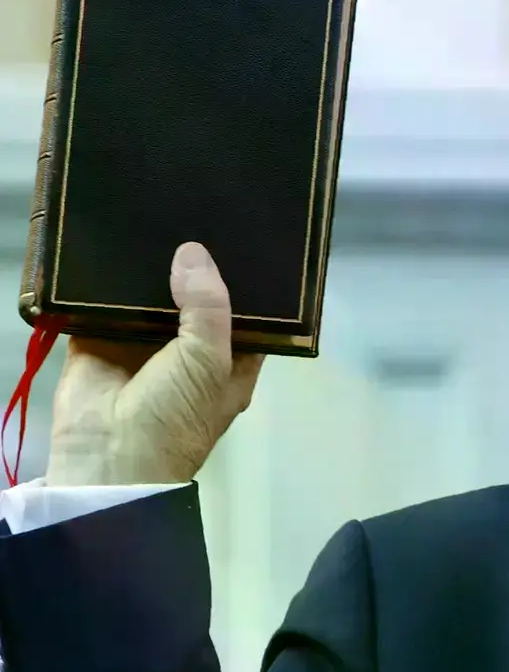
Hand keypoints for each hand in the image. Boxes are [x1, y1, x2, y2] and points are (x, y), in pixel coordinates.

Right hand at [43, 242, 263, 485]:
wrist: (108, 457)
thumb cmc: (178, 414)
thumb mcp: (210, 359)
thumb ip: (208, 305)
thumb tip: (194, 252)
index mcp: (230, 360)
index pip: (245, 312)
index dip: (245, 282)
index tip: (246, 239)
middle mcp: (189, 350)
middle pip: (194, 298)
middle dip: (193, 268)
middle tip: (196, 214)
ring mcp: (143, 344)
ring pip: (149, 296)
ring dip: (149, 270)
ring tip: (155, 218)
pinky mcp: (99, 339)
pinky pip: (103, 303)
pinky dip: (105, 281)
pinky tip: (112, 243)